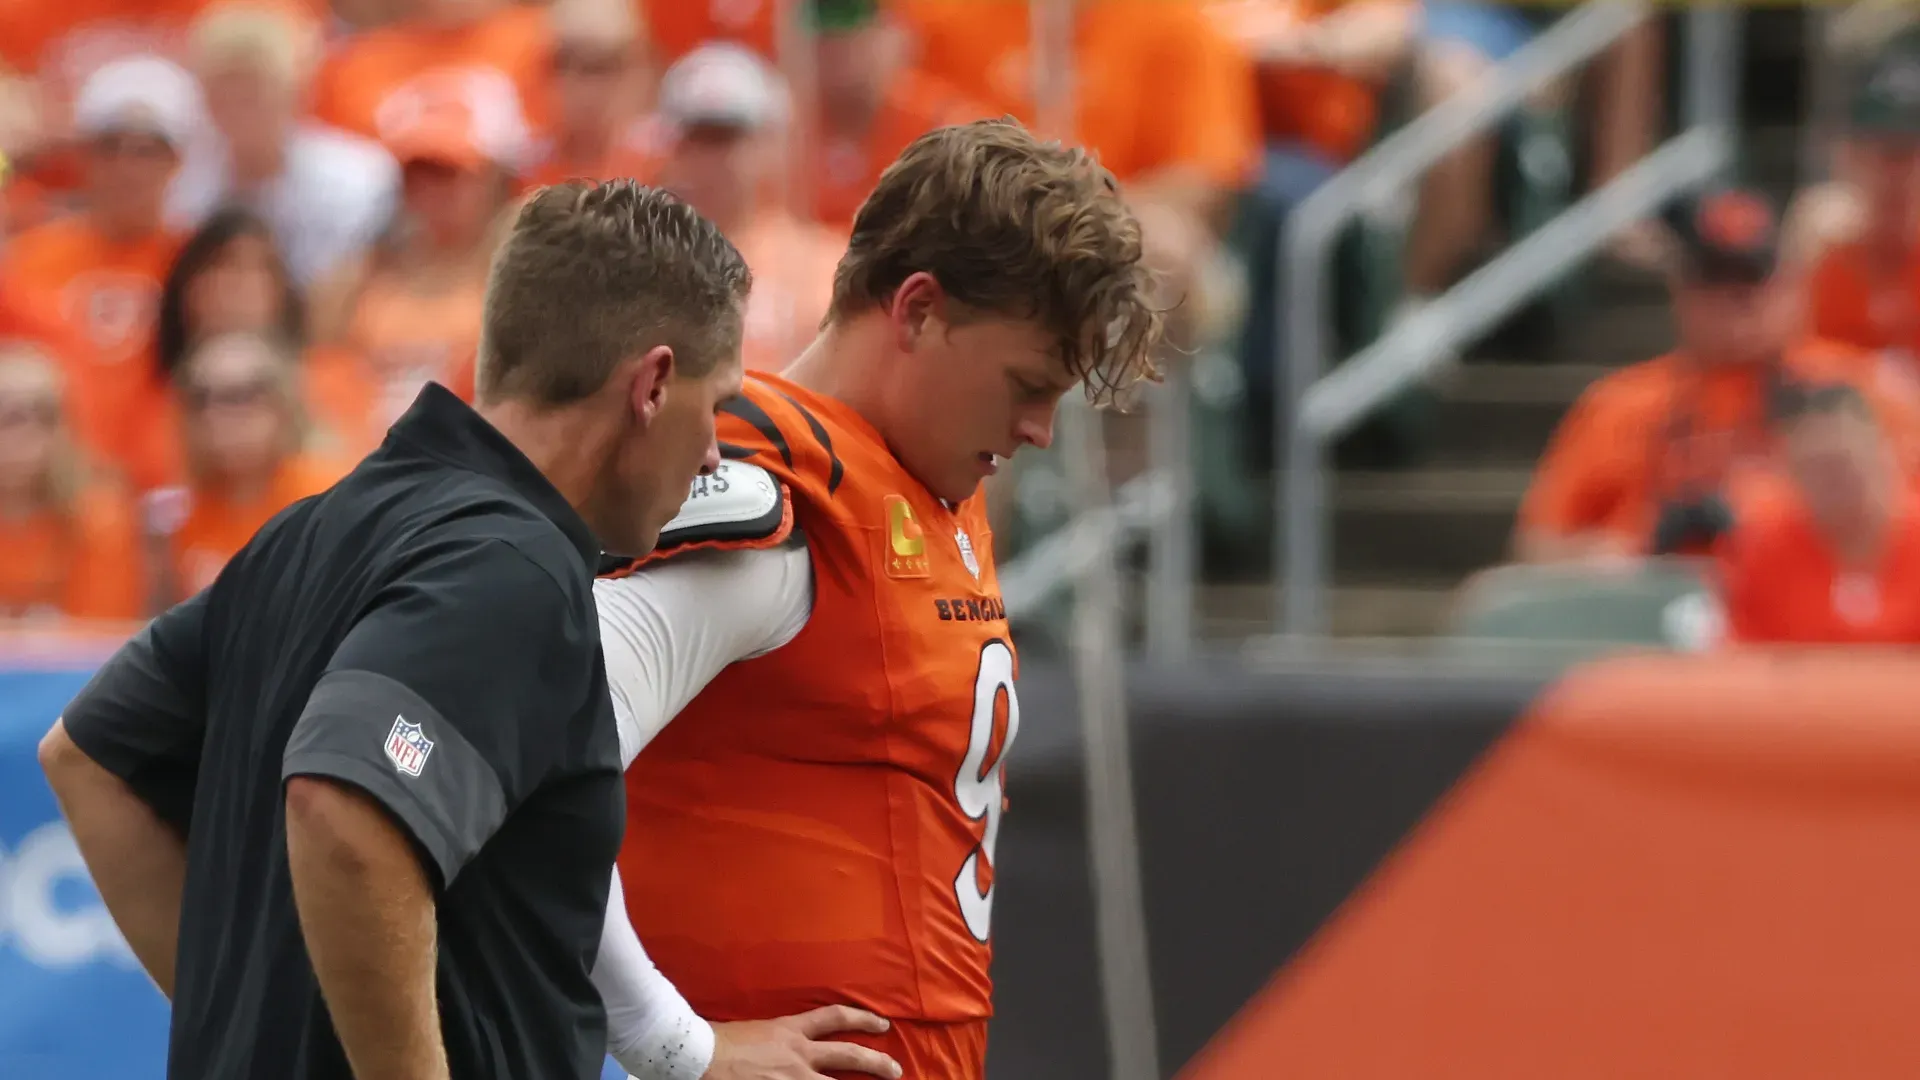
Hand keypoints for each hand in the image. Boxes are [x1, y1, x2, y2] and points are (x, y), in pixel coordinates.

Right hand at [702, 1006, 900, 1079]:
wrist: (697, 1054)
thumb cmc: (716, 1040)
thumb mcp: (754, 1030)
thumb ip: (774, 1037)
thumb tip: (779, 1044)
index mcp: (789, 1030)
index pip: (833, 1018)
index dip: (861, 1019)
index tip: (880, 1024)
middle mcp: (798, 1054)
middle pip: (848, 1056)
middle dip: (876, 1062)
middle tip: (896, 1069)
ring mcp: (792, 1078)